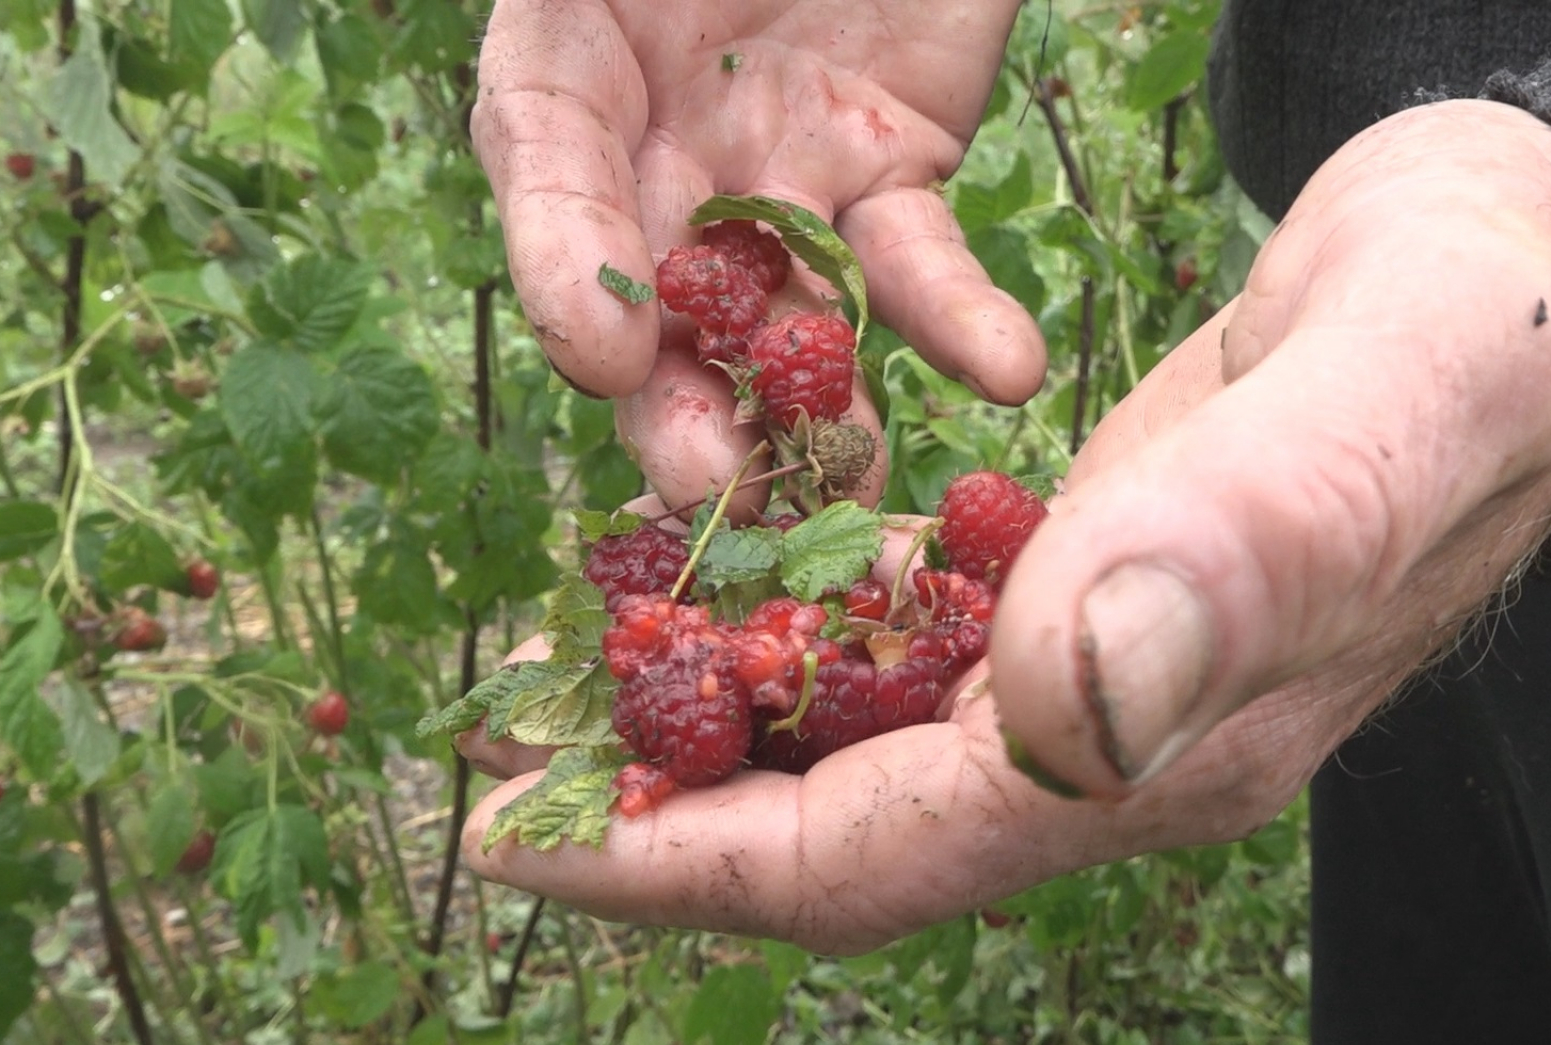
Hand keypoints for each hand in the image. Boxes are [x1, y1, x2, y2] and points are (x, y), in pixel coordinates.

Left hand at [461, 101, 1550, 953]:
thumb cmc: (1491, 324)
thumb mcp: (1397, 388)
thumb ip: (1247, 544)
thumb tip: (1075, 703)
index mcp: (1171, 740)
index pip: (879, 855)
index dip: (680, 863)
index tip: (512, 831)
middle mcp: (1126, 750)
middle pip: (843, 842)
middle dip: (655, 817)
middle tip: (489, 756)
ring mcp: (1112, 689)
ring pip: (865, 769)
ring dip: (704, 745)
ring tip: (560, 684)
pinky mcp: (1098, 609)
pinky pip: (910, 678)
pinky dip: (791, 658)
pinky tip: (717, 606)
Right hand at [472, 0, 1046, 507]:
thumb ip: (591, 31)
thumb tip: (571, 160)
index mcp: (562, 71)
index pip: (545, 178)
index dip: (564, 272)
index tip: (607, 362)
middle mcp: (660, 150)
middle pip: (655, 299)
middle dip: (680, 404)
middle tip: (716, 492)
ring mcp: (780, 174)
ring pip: (787, 316)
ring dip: (819, 410)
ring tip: (864, 482)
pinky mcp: (898, 177)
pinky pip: (921, 265)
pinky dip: (961, 322)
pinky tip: (1006, 370)